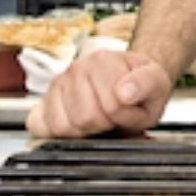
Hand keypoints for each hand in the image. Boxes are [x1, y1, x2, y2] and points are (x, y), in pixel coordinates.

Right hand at [25, 49, 172, 138]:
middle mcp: (76, 69)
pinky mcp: (43, 102)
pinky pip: (39, 126)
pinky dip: (55, 134)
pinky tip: (75, 125)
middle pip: (84, 118)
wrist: (128, 80)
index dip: (125, 116)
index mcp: (103, 60)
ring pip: (62, 126)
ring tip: (98, 118)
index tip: (130, 108)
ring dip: (84, 131)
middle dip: (104, 124)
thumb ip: (147, 84)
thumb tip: (125, 92)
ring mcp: (57, 85)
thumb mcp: (156, 82)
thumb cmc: (140, 86)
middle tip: (114, 116)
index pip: (110, 107)